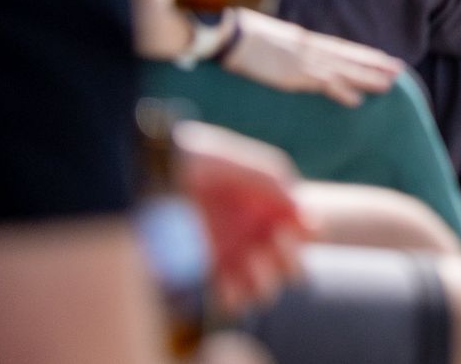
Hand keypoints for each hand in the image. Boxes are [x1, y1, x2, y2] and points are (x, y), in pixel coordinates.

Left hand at [172, 122, 308, 315]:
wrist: (153, 171)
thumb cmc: (201, 161)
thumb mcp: (244, 163)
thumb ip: (276, 183)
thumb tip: (303, 216)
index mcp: (271, 207)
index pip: (306, 233)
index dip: (307, 234)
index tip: (290, 224)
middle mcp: (256, 235)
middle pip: (292, 268)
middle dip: (290, 261)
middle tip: (273, 243)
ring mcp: (233, 255)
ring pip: (265, 290)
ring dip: (265, 282)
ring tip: (249, 263)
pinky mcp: (206, 271)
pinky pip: (230, 299)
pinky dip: (234, 297)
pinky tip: (227, 284)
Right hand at [223, 11, 403, 107]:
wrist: (229, 35)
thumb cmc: (242, 36)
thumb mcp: (272, 39)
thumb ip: (288, 47)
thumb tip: (294, 55)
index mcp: (305, 40)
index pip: (341, 48)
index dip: (363, 54)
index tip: (383, 58)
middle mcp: (310, 49)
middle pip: (349, 57)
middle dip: (374, 65)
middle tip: (399, 70)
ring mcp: (304, 61)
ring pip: (344, 71)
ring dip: (367, 78)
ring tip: (389, 85)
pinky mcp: (293, 75)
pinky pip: (323, 84)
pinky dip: (341, 92)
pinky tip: (357, 101)